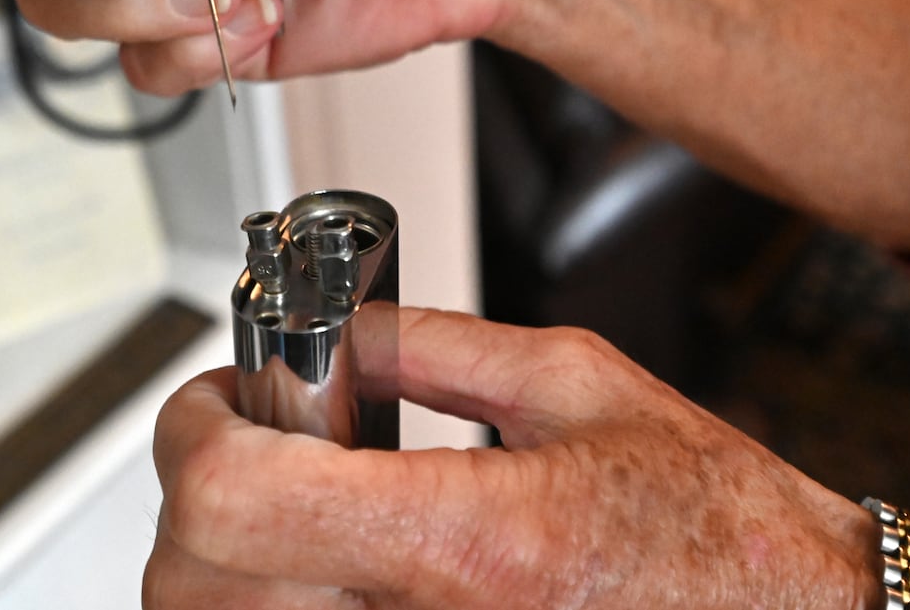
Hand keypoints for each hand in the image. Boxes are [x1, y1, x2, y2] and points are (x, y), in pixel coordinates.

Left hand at [144, 308, 880, 609]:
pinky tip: (316, 566)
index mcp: (465, 540)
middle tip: (250, 443)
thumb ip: (436, 347)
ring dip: (223, 563)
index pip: (233, 499)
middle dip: (197, 497)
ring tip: (285, 502)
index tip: (218, 401)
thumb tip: (342, 327)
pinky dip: (275, 603)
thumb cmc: (716, 534)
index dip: (193, 432)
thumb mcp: (578, 387)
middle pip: (194, 584)